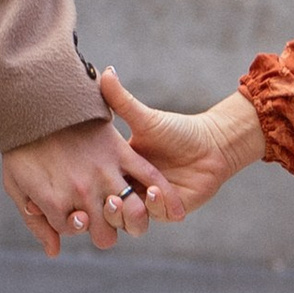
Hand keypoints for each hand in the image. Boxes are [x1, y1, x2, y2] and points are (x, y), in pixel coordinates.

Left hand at [1, 115, 165, 261]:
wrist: (35, 101)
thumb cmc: (21, 148)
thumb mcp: (16, 186)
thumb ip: (36, 223)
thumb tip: (55, 253)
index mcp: (55, 202)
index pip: (76, 231)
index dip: (74, 225)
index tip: (75, 215)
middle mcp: (82, 192)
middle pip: (105, 233)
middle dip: (104, 231)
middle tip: (102, 217)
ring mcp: (104, 172)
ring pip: (131, 212)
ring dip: (133, 219)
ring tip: (132, 214)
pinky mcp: (121, 152)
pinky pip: (148, 178)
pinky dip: (164, 196)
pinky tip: (175, 212)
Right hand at [98, 70, 265, 221]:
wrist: (212, 145)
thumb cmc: (177, 130)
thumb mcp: (145, 118)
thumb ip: (121, 101)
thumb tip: (104, 71)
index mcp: (118, 170)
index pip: (94, 185)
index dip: (85, 189)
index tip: (81, 181)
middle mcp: (131, 189)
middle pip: (107, 210)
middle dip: (104, 209)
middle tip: (106, 197)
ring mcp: (149, 203)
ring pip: (129, 221)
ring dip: (126, 214)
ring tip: (124, 200)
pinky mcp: (169, 211)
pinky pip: (157, 217)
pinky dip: (154, 208)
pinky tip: (156, 193)